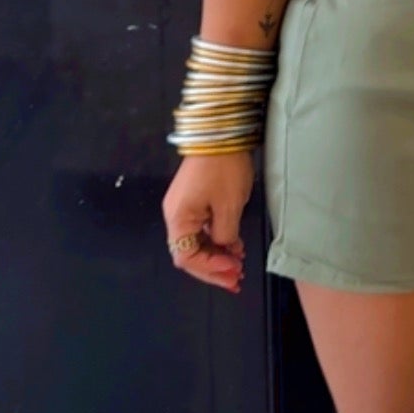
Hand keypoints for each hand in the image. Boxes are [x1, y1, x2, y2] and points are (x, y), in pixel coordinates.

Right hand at [161, 152, 253, 294]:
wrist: (221, 132)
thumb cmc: (224, 169)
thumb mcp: (229, 206)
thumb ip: (225, 234)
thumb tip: (224, 247)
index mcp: (178, 218)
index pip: (186, 256)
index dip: (210, 268)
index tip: (233, 270)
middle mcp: (175, 215)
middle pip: (189, 252)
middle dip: (213, 268)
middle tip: (236, 280)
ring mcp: (183, 207)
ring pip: (196, 241)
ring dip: (216, 255)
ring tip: (238, 265)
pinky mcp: (194, 199)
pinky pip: (201, 228)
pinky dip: (216, 239)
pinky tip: (234, 246)